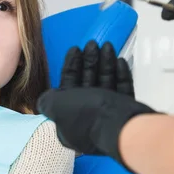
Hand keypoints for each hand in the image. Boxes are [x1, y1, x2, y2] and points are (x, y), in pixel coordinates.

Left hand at [37, 41, 156, 171]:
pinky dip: (120, 76)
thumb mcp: (57, 106)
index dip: (70, 68)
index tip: (75, 49)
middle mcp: (89, 120)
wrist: (122, 128)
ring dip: (105, 64)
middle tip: (93, 44)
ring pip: (106, 85)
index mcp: (69, 121)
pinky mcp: (127, 114)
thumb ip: (48, 101)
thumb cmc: (87, 114)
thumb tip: (45, 100)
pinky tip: (120, 61)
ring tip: (107, 46)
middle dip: (89, 63)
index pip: (67, 89)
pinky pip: (122, 91)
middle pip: (87, 85)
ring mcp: (109, 118)